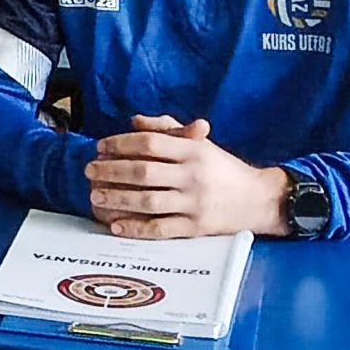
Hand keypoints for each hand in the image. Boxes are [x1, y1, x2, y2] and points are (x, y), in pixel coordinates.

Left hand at [86, 115, 292, 238]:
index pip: (150, 142)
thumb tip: (134, 121)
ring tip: (95, 195)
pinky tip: (117, 226)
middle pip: (144, 171)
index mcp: (194, 150)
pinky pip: (161, 228)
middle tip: (89, 170)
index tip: (100, 146)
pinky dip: (136, 228)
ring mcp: (195, 203)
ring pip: (148, 200)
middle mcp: (194, 175)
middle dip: (111, 170)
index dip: (121, 143)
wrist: (260, 199)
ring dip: (117, 198)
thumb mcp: (201, 143)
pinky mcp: (197, 228)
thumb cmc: (224, 169)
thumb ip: (167, 129)